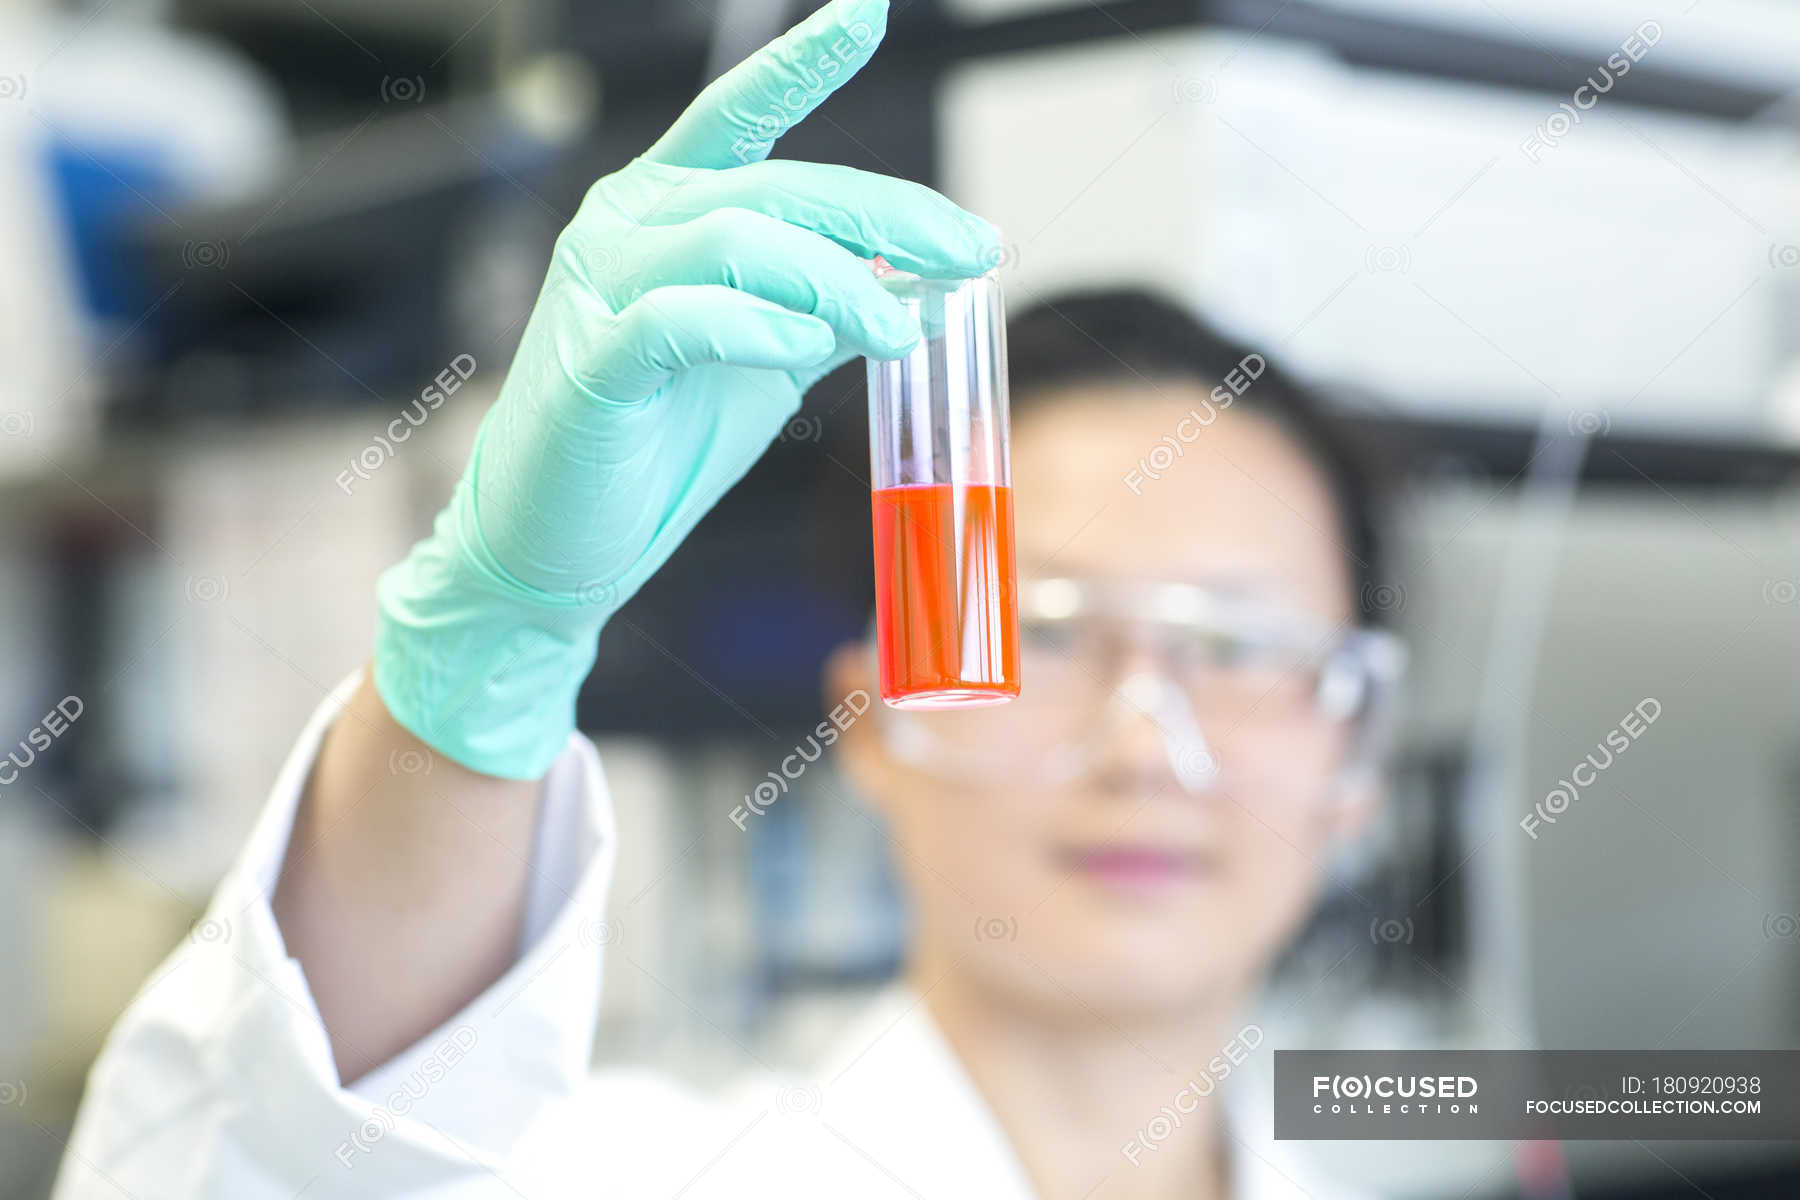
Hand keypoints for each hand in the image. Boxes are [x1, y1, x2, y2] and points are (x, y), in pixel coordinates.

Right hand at [374, 0, 999, 777]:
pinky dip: (757, 329)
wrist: (562, 544)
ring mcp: (601, 286)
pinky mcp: (592, 361)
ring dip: (838, 281)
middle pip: (775, 186)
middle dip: (886, 215)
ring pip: (737, 239)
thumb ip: (825, 311)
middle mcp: (627, 224)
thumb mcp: (766, 364)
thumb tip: (917, 282)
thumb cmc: (658, 448)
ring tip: (899, 330)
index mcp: (666, 210)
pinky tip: (805, 351)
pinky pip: (684, 318)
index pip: (742, 118)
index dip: (802, 60)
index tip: (868, 8)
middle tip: (969, 254)